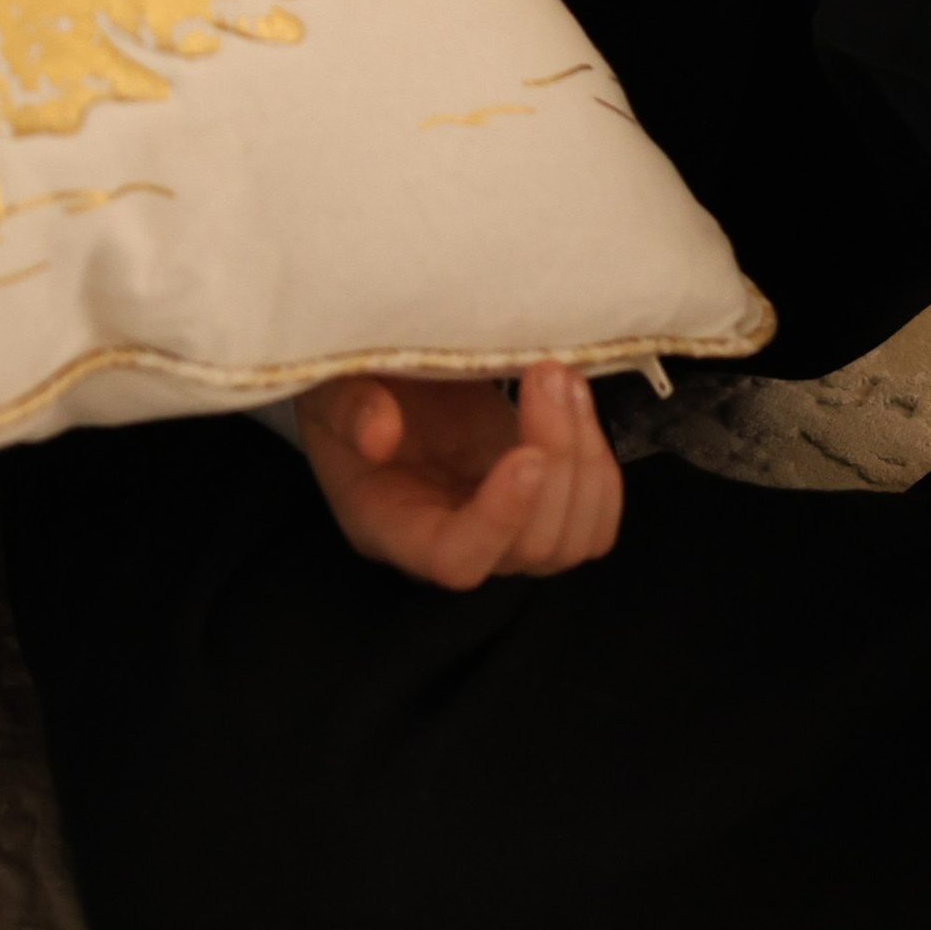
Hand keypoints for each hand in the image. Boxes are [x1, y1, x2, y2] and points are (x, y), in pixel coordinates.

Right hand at [293, 361, 622, 588]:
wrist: (380, 369)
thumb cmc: (345, 379)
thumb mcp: (329, 383)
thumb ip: (348, 407)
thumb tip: (379, 433)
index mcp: (391, 525)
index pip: (457, 560)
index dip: (499, 520)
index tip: (525, 454)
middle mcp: (454, 541)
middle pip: (530, 548)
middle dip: (556, 460)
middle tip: (546, 373)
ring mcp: (502, 528)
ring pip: (573, 539)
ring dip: (584, 459)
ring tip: (562, 379)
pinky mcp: (537, 504)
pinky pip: (592, 522)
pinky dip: (601, 469)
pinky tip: (577, 404)